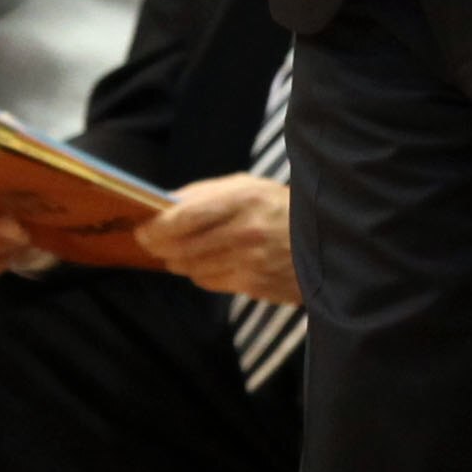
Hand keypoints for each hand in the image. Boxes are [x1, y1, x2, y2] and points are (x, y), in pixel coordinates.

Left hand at [135, 175, 299, 305]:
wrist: (330, 239)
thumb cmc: (279, 207)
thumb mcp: (247, 186)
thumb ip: (204, 194)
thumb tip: (163, 205)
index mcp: (242, 199)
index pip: (183, 218)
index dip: (155, 227)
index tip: (142, 228)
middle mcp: (246, 232)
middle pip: (182, 248)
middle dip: (160, 247)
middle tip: (151, 243)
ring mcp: (252, 262)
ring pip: (192, 269)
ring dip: (180, 261)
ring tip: (181, 251)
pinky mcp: (257, 285)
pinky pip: (211, 282)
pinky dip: (202, 274)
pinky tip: (210, 262)